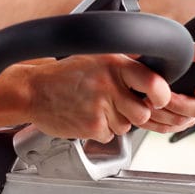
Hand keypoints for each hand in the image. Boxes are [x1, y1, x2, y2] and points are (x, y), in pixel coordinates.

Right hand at [28, 54, 173, 143]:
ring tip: (94, 107)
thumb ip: (126, 62)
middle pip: (143, 112)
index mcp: (113, 63)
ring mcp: (100, 107)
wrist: (32, 91)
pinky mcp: (93, 126)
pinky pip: (110, 136)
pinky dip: (100, 129)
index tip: (158, 99)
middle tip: (115, 104)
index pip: (154, 83)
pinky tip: (85, 115)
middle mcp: (108, 84)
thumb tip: (159, 66)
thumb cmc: (63, 76)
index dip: (161, 95)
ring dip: (115, 121)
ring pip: (127, 126)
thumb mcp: (95, 57)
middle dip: (133, 113)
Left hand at [144, 41, 194, 129]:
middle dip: (183, 104)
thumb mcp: (177, 50)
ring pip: (188, 120)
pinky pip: (173, 127)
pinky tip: (148, 110)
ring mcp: (192, 108)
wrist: (145, 66)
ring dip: (168, 113)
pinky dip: (159, 121)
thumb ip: (193, 49)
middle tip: (167, 97)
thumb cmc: (165, 56)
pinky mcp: (177, 117)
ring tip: (151, 102)